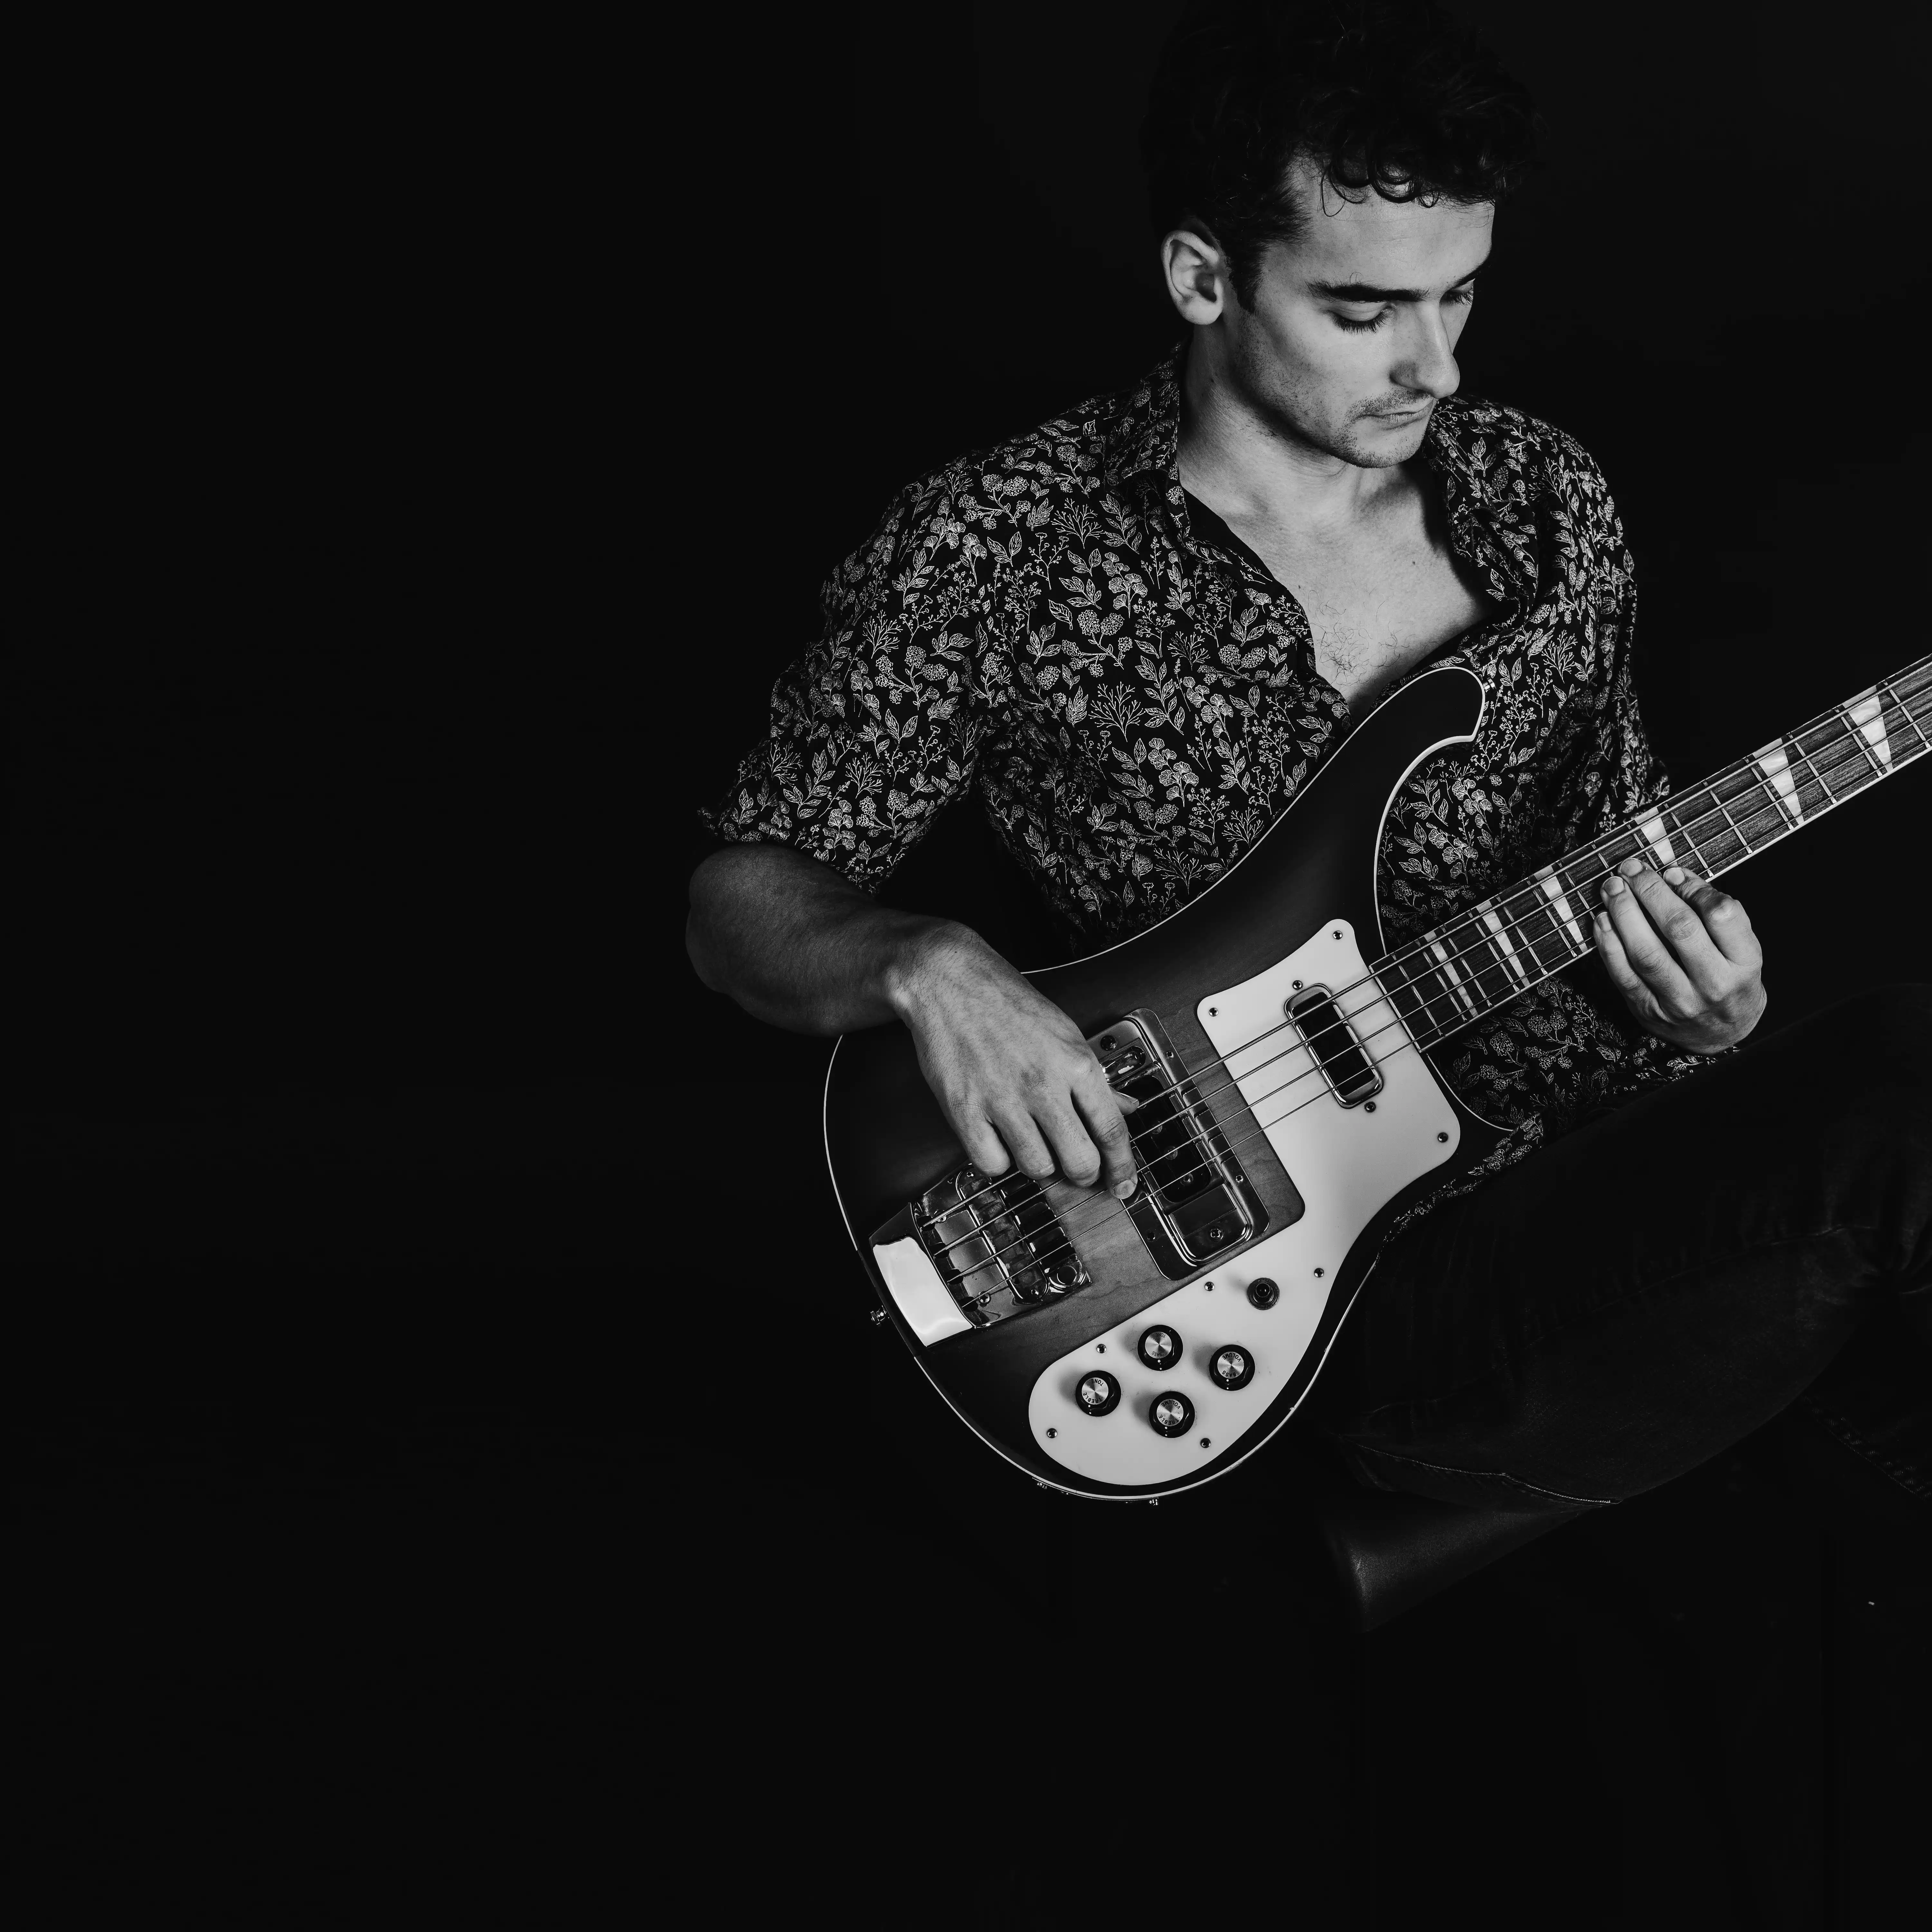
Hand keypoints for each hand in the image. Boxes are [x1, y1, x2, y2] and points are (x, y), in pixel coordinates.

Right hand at [887, 923, 1138, 1196]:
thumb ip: (1095, 1078)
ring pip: (1038, 1167)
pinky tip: (998, 1137)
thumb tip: (1126, 1108)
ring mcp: (1003, 1100)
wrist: (949, 982)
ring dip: (1039, 1163)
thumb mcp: (1065, 1033)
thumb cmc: (1007, 1004)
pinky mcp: (965, 1111)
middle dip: (1083, 1174)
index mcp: (1076, 1063)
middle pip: (1080, 1161)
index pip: (1112, 1131)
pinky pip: (993, 1165)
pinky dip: (998, 1159)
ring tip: (1031, 1139)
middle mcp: (1043, 1085)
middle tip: (1076, 1168)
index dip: (1123, 1168)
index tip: (1124, 1186)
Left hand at [1593, 856, 1764, 1053]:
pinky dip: (1609, 944)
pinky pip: (1624, 975)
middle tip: (1631, 870)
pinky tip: (1602, 920)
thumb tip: (1671, 876)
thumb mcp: (1739, 947)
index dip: (1693, 887)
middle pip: (1680, 929)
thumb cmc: (1729, 979)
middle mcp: (1715, 984)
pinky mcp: (1649, 1012)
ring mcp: (1680, 1001)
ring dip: (1624, 914)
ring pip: (1646, 953)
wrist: (1722, 1034)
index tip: (1670, 872)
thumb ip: (1712, 911)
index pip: (1721, 915)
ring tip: (1612, 887)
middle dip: (1651, 893)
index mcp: (1745, 963)